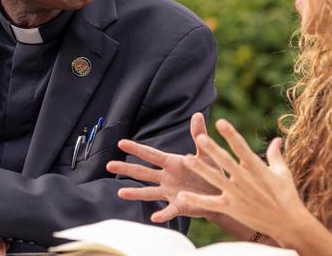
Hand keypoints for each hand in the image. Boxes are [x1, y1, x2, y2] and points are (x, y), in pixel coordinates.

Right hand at [106, 112, 221, 222]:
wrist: (222, 193)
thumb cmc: (211, 171)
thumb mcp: (205, 152)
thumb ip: (199, 135)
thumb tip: (196, 114)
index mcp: (172, 163)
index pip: (150, 154)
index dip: (136, 149)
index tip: (121, 143)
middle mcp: (167, 177)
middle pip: (143, 172)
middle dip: (126, 168)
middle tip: (109, 165)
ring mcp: (171, 192)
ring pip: (149, 192)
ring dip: (135, 193)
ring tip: (120, 193)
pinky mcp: (180, 206)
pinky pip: (169, 211)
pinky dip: (162, 214)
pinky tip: (154, 217)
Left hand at [178, 119, 310, 246]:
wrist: (288, 224)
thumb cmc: (287, 196)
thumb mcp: (282, 173)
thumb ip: (275, 155)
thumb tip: (277, 139)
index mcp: (258, 169)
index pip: (242, 148)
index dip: (231, 134)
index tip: (221, 122)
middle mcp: (246, 181)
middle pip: (226, 162)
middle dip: (213, 150)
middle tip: (200, 138)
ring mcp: (238, 195)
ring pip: (216, 180)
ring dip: (201, 170)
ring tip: (187, 159)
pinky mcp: (232, 209)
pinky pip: (211, 204)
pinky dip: (196, 200)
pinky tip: (181, 195)